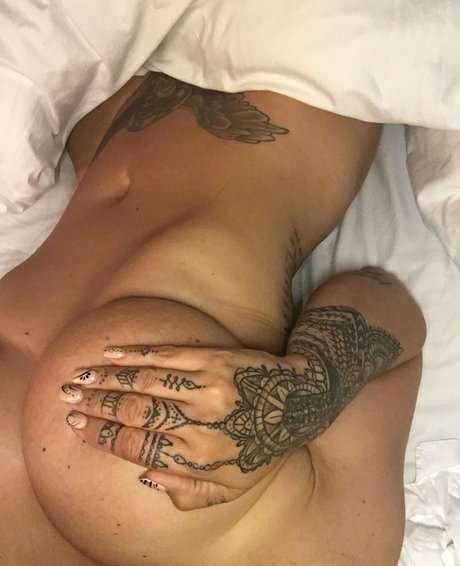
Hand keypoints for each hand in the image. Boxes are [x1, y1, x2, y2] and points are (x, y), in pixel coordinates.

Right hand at [60, 345, 309, 509]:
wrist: (300, 402)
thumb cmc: (263, 448)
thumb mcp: (232, 488)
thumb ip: (188, 492)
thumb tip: (145, 475)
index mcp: (198, 455)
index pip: (138, 445)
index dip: (104, 436)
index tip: (79, 426)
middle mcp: (198, 420)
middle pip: (135, 411)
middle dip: (97, 406)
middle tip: (69, 398)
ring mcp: (205, 385)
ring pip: (145, 381)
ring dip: (108, 379)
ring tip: (81, 377)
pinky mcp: (213, 358)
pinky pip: (167, 354)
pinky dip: (137, 353)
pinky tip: (114, 354)